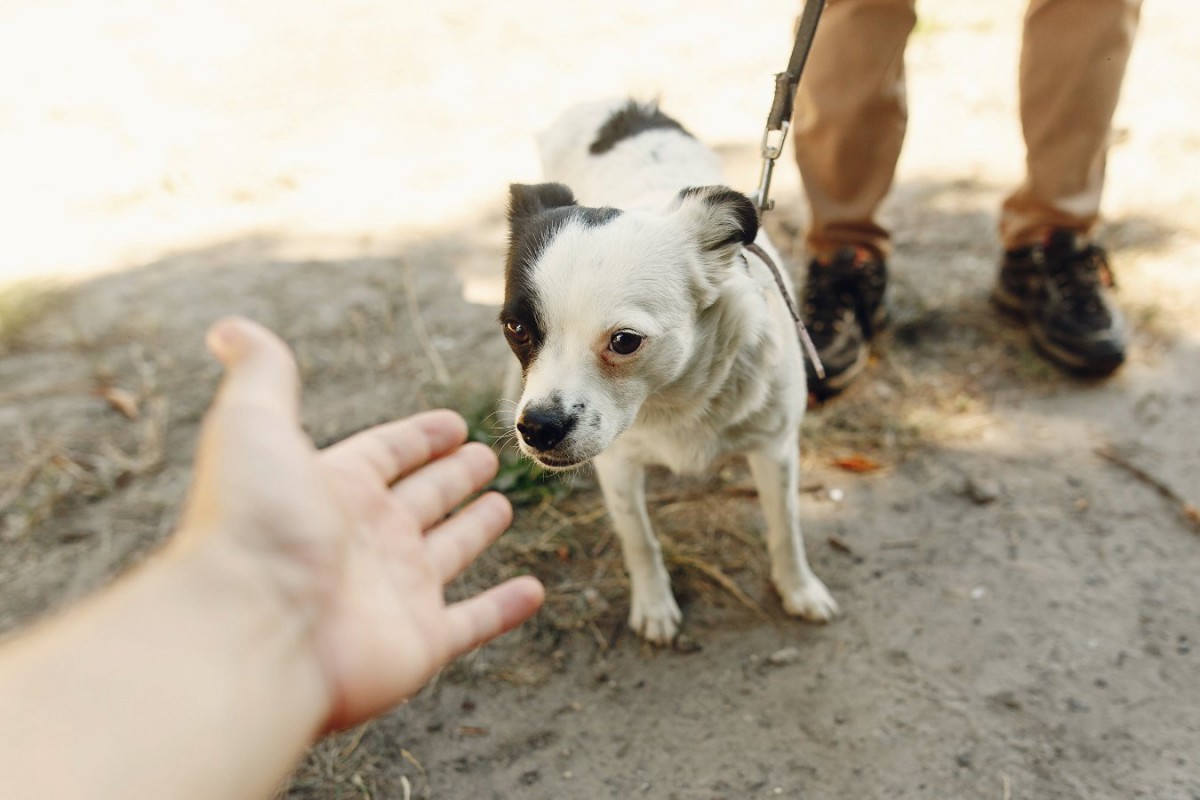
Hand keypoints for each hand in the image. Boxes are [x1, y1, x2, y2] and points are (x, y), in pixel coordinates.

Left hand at [178, 317, 543, 730]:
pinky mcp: (419, 643)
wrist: (251, 632)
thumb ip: (261, 374)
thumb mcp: (254, 425)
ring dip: (475, 531)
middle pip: (420, 499)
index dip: (418, 437)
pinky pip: (474, 621)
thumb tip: (229, 327)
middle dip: (451, 476)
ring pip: (447, 554)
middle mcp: (364, 538)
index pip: (386, 453)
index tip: (452, 424)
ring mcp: (393, 594)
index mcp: (334, 488)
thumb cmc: (251, 525)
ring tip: (503, 508)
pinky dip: (504, 609)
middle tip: (486, 458)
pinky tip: (534, 592)